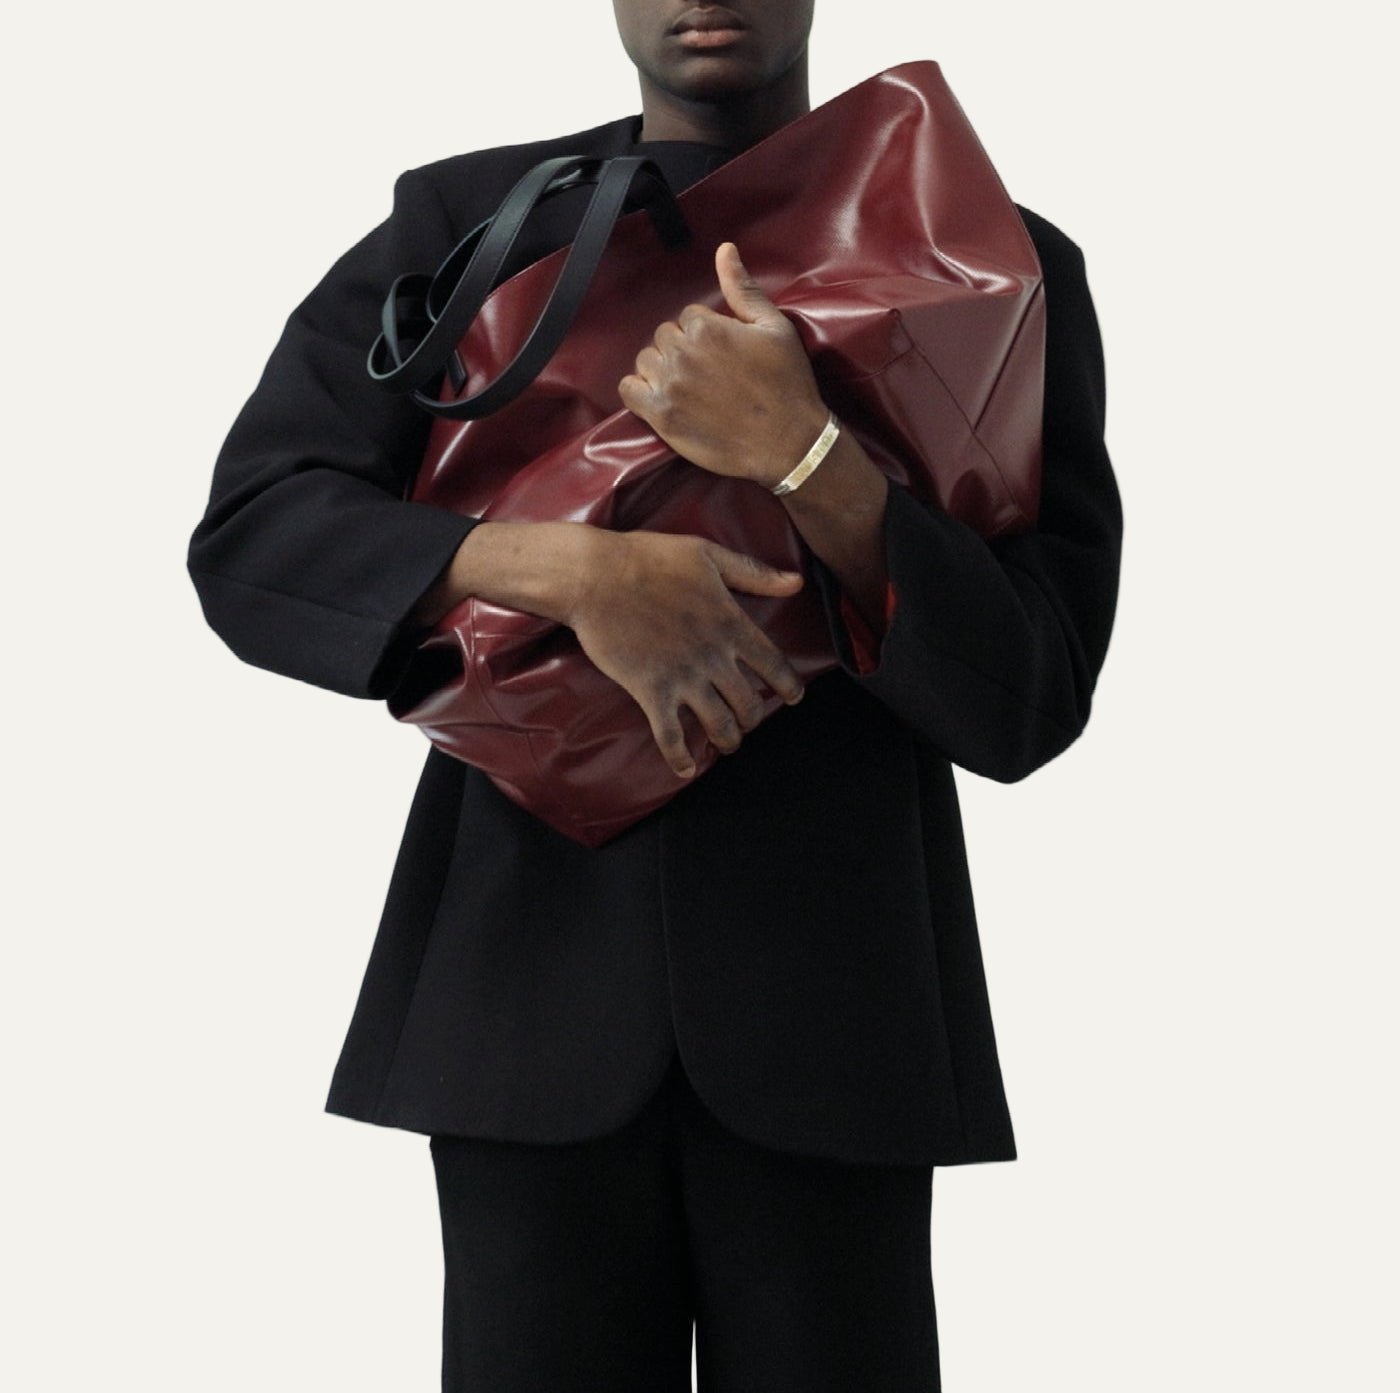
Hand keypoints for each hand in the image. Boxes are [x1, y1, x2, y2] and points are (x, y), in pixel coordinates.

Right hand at [564, 528, 804, 777]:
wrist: (594, 575)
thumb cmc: (649, 558)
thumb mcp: (707, 555)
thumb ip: (754, 573)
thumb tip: (797, 582)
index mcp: (731, 623)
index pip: (774, 665)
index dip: (789, 686)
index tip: (794, 697)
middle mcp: (713, 656)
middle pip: (750, 704)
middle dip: (754, 718)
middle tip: (748, 720)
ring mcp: (683, 676)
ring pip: (720, 725)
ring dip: (728, 740)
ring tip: (726, 742)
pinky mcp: (650, 690)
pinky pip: (671, 736)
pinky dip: (679, 758)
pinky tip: (684, 769)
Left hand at [618, 243, 828, 487]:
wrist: (788, 442)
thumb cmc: (786, 383)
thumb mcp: (774, 328)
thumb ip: (742, 289)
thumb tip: (724, 250)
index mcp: (706, 327)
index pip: (688, 317)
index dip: (707, 335)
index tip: (724, 356)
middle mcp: (681, 353)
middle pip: (664, 337)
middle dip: (683, 350)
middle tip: (709, 375)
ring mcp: (668, 385)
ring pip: (646, 361)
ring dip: (662, 370)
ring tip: (689, 388)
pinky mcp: (660, 416)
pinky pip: (628, 390)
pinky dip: (638, 390)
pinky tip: (660, 396)